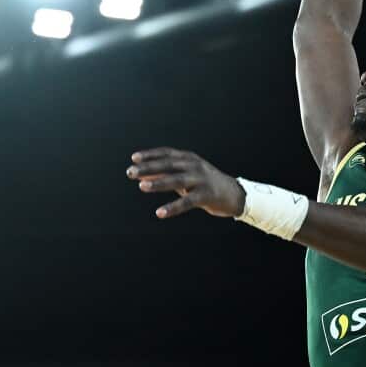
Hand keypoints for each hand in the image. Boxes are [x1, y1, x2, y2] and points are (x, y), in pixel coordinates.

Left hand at [126, 147, 245, 218]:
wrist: (234, 194)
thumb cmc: (205, 184)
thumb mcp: (185, 176)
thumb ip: (165, 175)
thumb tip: (141, 176)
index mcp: (189, 158)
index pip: (166, 153)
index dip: (150, 155)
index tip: (134, 158)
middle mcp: (194, 166)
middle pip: (168, 164)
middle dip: (148, 168)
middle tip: (130, 172)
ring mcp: (201, 180)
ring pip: (176, 180)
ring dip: (158, 183)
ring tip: (141, 187)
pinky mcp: (206, 195)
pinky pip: (187, 202)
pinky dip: (173, 207)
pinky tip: (160, 213)